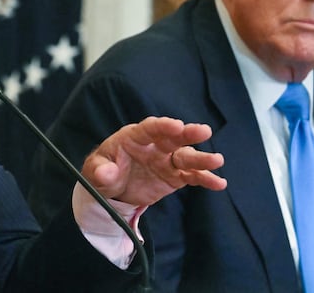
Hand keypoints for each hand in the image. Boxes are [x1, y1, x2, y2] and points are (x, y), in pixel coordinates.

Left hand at [81, 116, 225, 206]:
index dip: (163, 126)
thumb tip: (106, 173)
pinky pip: (192, 176)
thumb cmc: (103, 171)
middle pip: (174, 137)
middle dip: (188, 134)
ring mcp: (167, 160)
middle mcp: (155, 145)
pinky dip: (205, 179)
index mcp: (135, 137)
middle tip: (204, 131)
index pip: (150, 128)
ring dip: (201, 158)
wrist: (113, 189)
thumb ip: (100, 171)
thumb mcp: (95, 171)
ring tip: (217, 160)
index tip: (177, 125)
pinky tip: (219, 183)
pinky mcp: (175, 175)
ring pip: (187, 157)